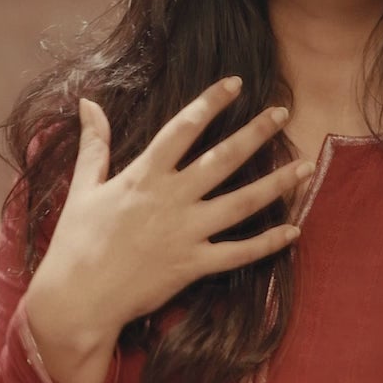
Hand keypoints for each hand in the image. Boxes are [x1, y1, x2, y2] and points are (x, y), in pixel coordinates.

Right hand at [26, 78, 311, 343]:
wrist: (78, 298)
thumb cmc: (76, 242)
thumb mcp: (83, 188)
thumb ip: (94, 145)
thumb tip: (88, 103)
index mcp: (144, 176)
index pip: (183, 128)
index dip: (210, 103)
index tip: (236, 83)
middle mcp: (171, 199)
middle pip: (223, 159)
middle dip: (256, 133)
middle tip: (283, 113)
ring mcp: (186, 233)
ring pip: (242, 203)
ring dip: (278, 184)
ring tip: (307, 166)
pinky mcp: (193, 265)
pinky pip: (239, 253)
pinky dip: (268, 243)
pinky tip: (294, 230)